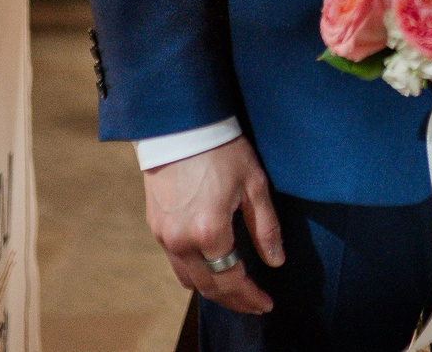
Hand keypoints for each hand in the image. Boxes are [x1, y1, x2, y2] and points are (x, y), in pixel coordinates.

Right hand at [143, 137, 283, 313]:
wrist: (179, 127)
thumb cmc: (221, 150)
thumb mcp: (254, 184)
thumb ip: (265, 228)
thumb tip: (275, 261)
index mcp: (210, 232)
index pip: (231, 280)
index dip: (250, 297)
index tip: (266, 304)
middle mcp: (182, 241)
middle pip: (209, 287)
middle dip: (233, 301)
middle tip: (254, 305)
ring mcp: (164, 236)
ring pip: (189, 279)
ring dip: (213, 290)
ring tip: (235, 291)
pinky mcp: (155, 227)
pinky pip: (176, 262)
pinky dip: (195, 272)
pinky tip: (211, 266)